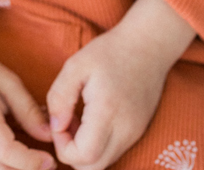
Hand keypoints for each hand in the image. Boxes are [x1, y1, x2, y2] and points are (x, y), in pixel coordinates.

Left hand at [46, 0, 195, 169]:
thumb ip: (59, 97)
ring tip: (78, 118)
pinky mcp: (137, 133)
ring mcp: (134, 134)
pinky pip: (114, 152)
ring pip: (104, 162)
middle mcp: (125, 131)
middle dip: (72, 153)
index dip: (63, 146)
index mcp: (107, 113)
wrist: (148, 46)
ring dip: (85, 150)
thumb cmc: (109, 51)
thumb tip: (55, 127)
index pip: (84, 156)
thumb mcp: (75, 65)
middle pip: (93, 168)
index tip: (58, 121)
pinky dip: (98, 145)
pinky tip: (91, 119)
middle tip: (66, 121)